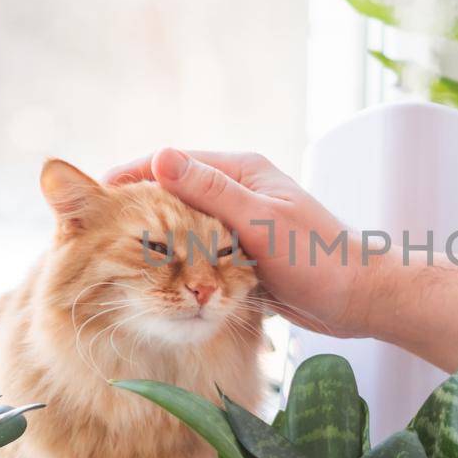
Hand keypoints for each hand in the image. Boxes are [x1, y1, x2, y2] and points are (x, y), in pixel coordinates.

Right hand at [105, 149, 377, 337]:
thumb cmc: (320, 258)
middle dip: (138, 207)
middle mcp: (240, 192)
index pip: (175, 163)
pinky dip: (178, 260)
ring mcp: (242, 224)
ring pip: (185, 226)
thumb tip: (161, 157)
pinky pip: (201, 252)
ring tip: (114, 251)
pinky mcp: (245, 255)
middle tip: (94, 227)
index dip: (134, 176)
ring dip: (155, 236)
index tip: (96, 194)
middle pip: (176, 194)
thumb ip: (211, 193)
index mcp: (244, 171)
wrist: (362, 299)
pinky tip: (153, 275)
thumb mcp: (260, 223)